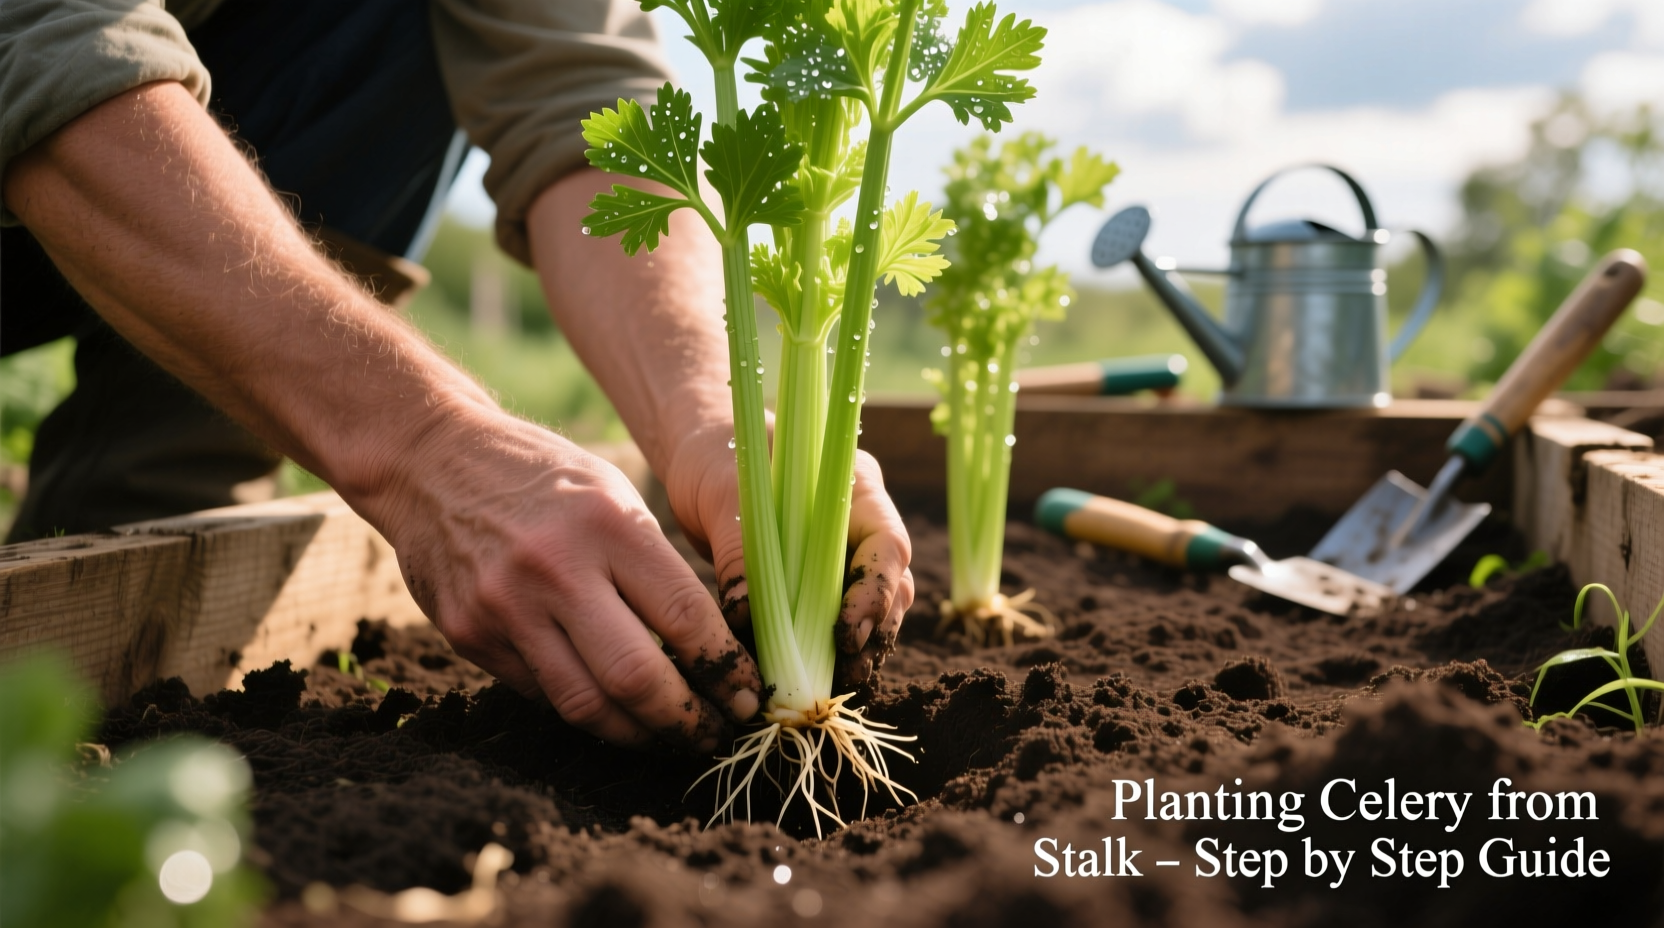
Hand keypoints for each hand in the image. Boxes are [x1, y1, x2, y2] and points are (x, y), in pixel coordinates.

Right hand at [381, 410, 761, 751]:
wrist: (430, 461)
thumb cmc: (542, 476)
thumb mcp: (613, 494)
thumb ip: (654, 566)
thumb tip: (710, 646)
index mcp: (608, 525)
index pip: (685, 618)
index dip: (727, 669)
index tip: (750, 694)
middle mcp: (555, 570)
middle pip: (637, 677)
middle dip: (687, 720)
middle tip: (716, 734)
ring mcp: (505, 608)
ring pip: (586, 704)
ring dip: (637, 734)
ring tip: (669, 738)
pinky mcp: (469, 636)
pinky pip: (540, 694)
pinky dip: (584, 709)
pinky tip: (612, 712)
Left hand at [663, 424, 913, 688]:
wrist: (700, 454)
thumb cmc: (716, 456)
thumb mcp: (723, 492)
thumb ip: (739, 549)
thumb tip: (747, 617)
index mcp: (853, 488)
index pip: (887, 544)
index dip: (875, 593)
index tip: (845, 632)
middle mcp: (859, 523)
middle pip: (890, 585)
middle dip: (873, 633)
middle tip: (845, 673)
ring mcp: (843, 552)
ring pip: (873, 610)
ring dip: (858, 649)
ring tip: (833, 685)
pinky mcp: (819, 580)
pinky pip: (837, 620)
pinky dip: (829, 651)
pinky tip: (815, 678)